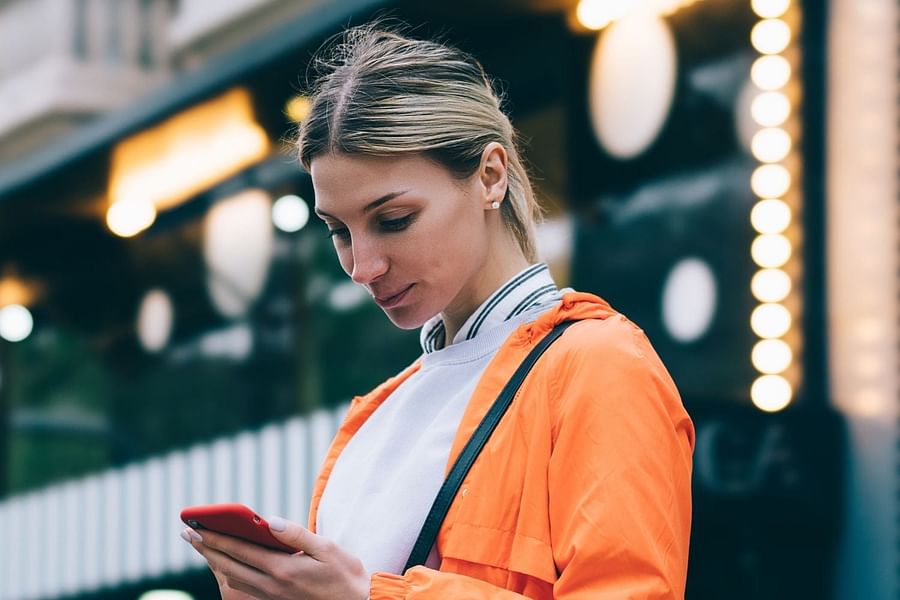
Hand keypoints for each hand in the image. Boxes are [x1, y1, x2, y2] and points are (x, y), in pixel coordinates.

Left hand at [182, 517, 369, 599]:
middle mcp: (271, 586)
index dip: (214, 538)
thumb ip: (297, 535)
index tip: (195, 527)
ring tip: (204, 546)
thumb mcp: (327, 549)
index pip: (240, 550)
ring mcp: (272, 598)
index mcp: (282, 570)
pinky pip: (244, 588)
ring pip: (233, 579)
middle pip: (229, 565)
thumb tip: (271, 521)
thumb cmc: (345, 576)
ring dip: (215, 562)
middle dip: (206, 549)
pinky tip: (229, 564)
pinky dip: (230, 574)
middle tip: (187, 533)